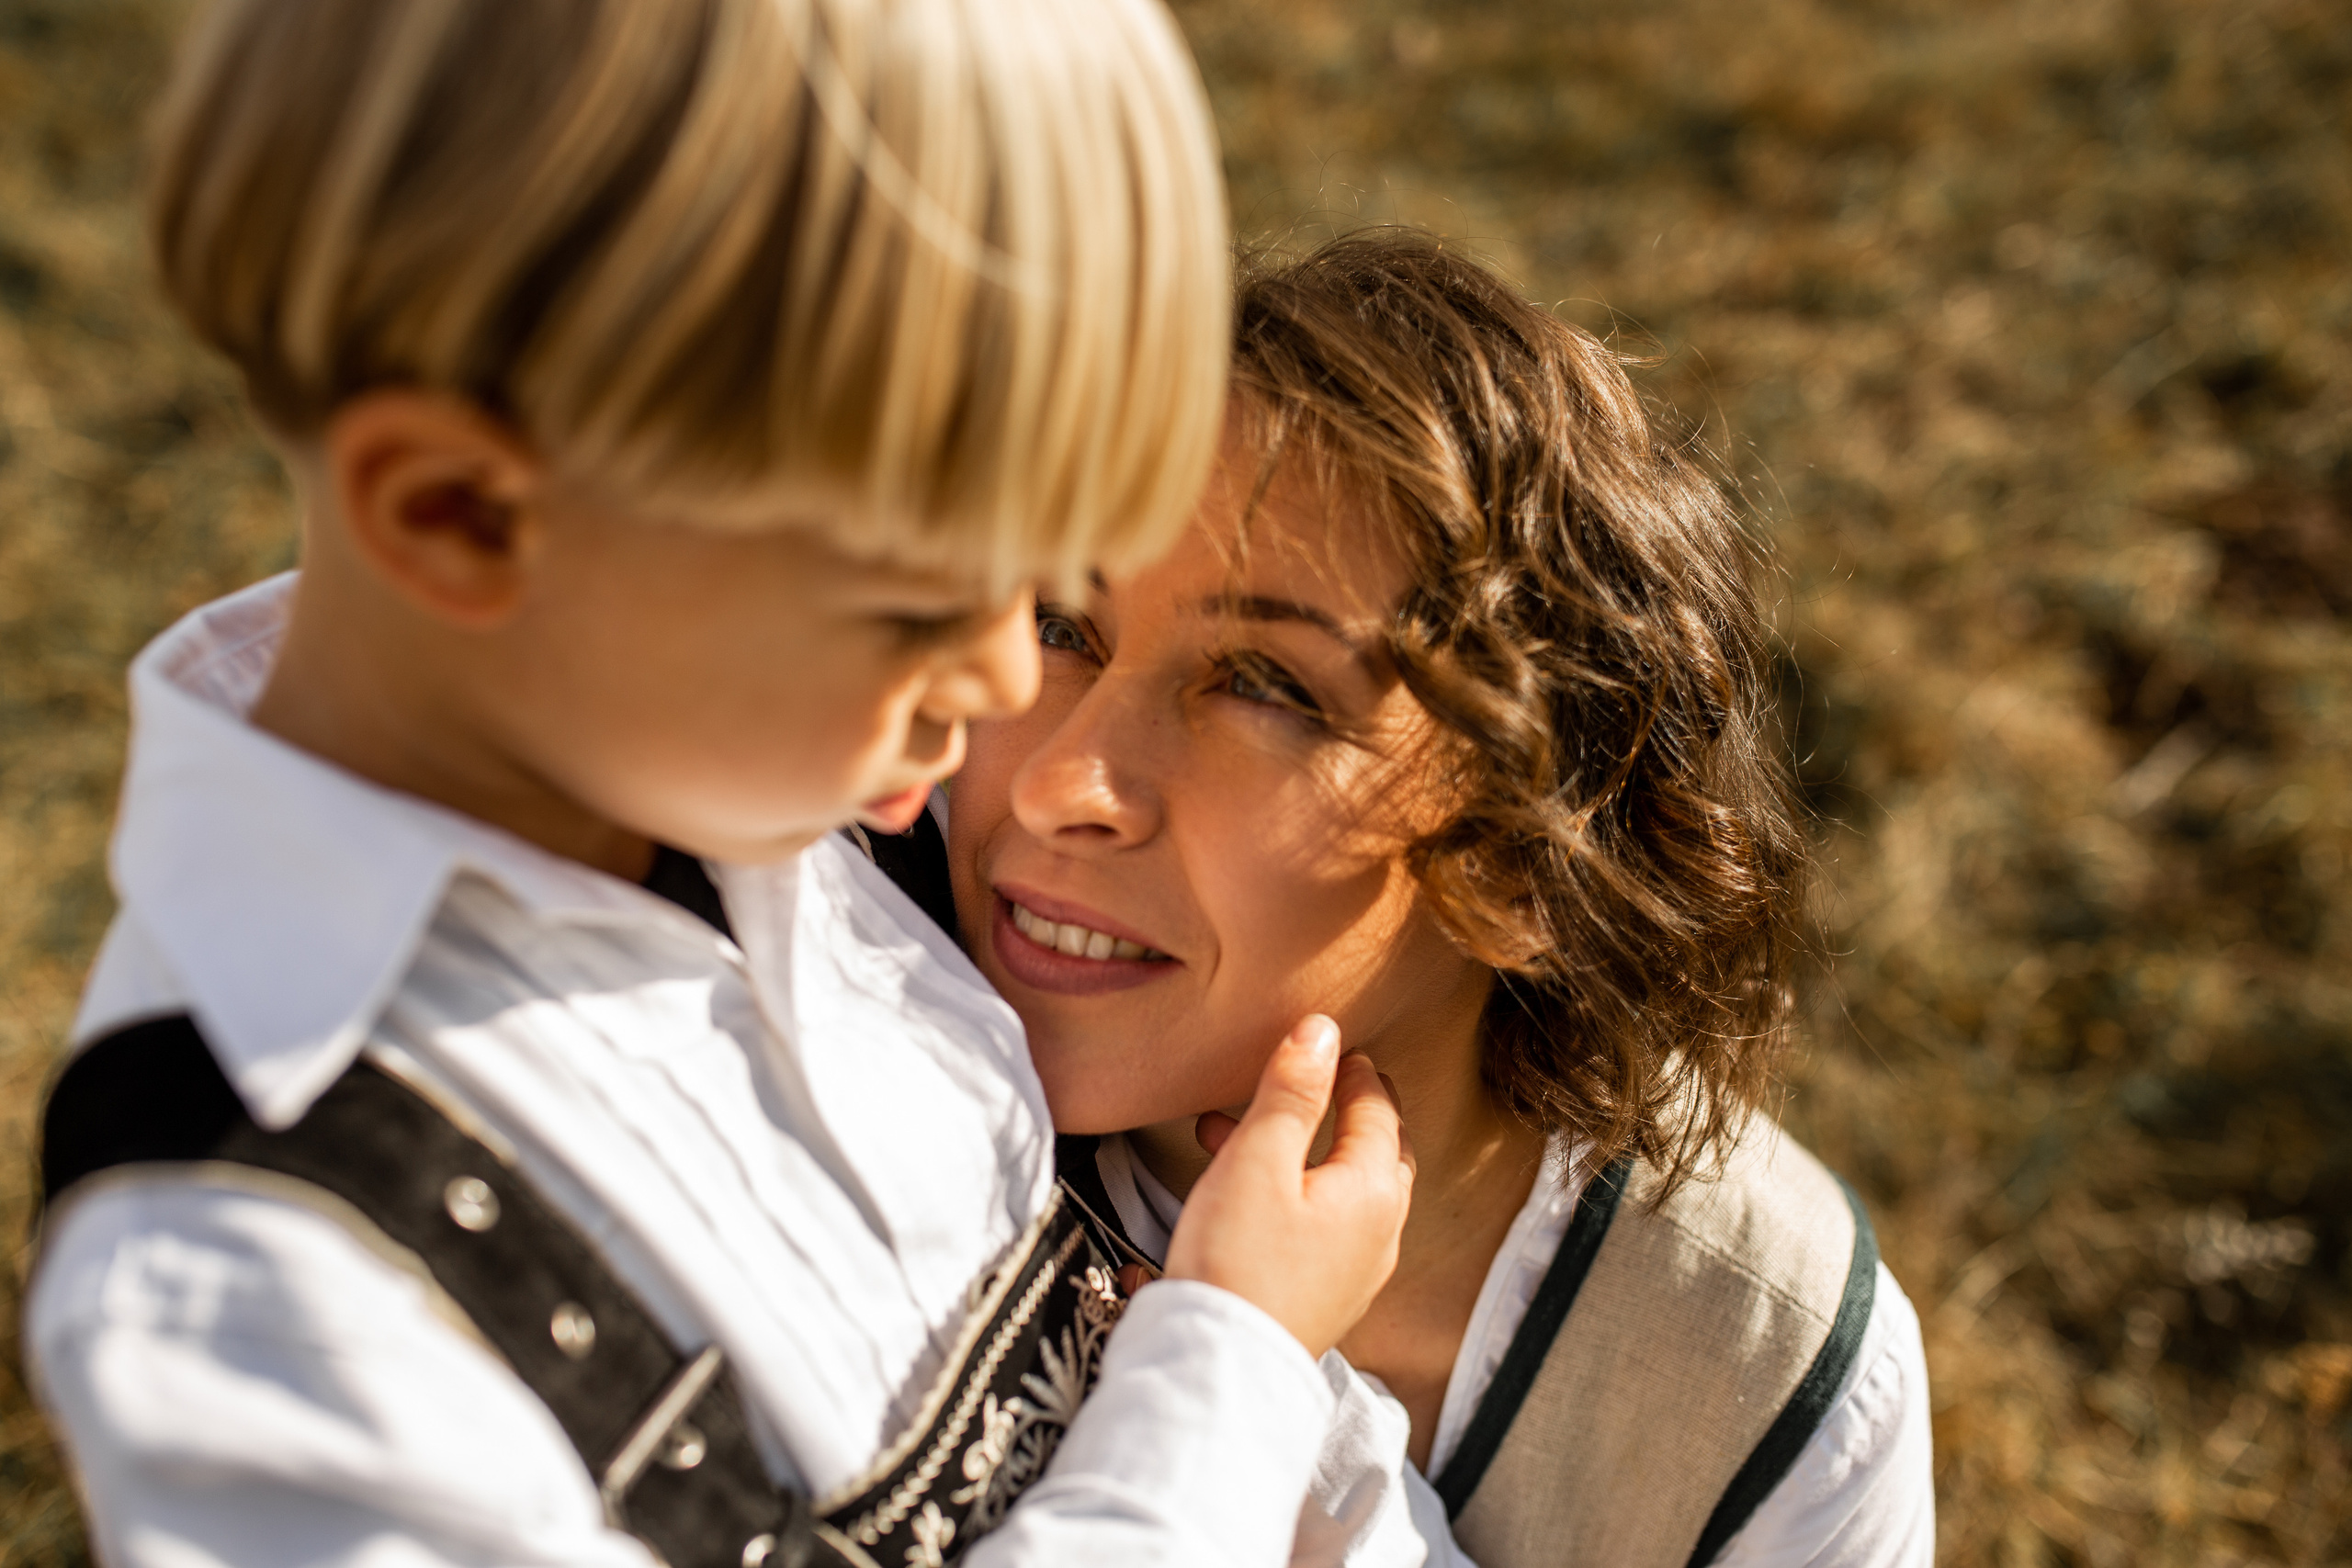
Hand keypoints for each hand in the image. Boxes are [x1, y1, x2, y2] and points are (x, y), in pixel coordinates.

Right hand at [1161, 1015, 1414, 1358]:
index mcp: (1375, 1190)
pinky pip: (1324, 1227)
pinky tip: (1247, 1193)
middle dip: (1338, 1111)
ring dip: (1301, 1152)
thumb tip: (1322, 1031)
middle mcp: (1381, 1233)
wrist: (1218, 1369)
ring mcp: (1357, 1273)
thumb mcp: (1258, 1158)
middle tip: (1309, 1080)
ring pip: (1343, 1190)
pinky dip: (1295, 1193)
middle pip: (1376, 1151)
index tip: (1330, 1044)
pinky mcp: (1326, 1299)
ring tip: (1234, 1129)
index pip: (1377, 1109)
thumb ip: (1292, 1093)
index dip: (1352, 1070)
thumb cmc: (1236, 1262)